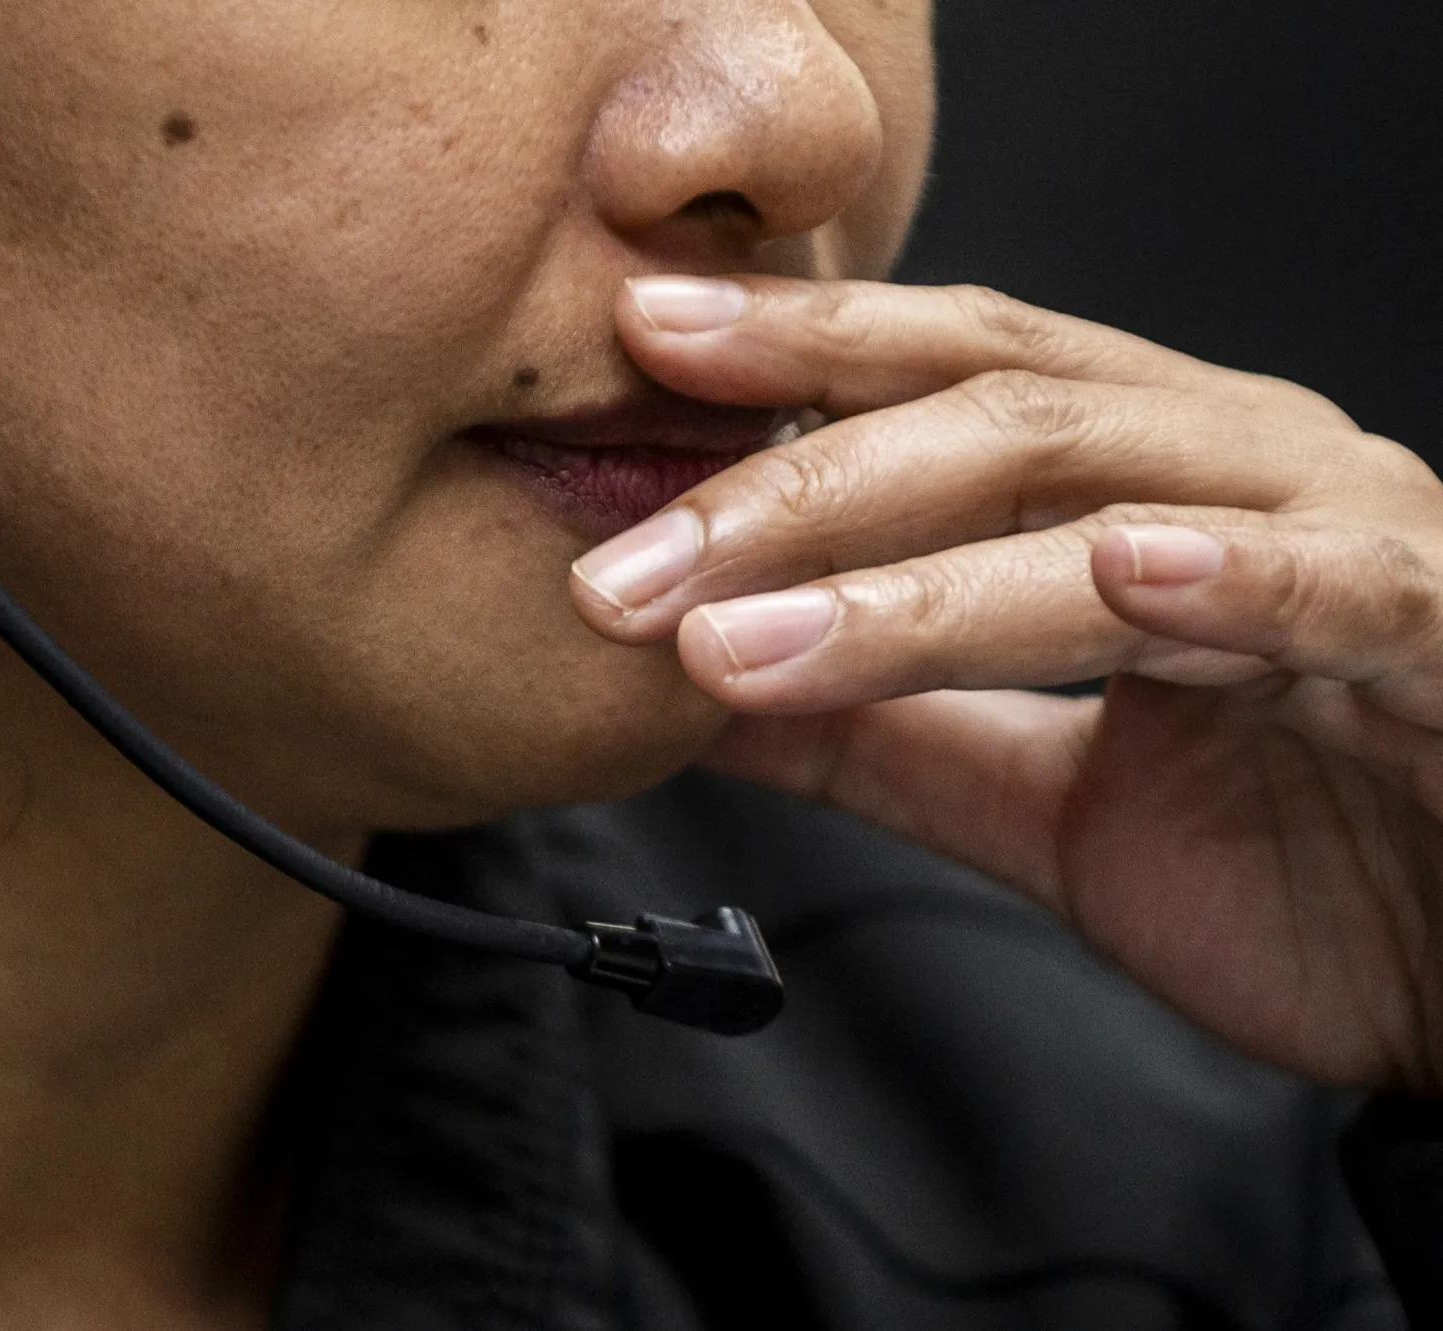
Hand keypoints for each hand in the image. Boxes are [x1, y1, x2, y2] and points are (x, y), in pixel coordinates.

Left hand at [572, 275, 1442, 1089]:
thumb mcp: (1042, 800)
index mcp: (1139, 479)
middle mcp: (1231, 470)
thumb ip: (885, 736)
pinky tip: (1118, 572)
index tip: (635, 350)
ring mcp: (1341, 537)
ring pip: (1100, 504)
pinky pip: (1324, 590)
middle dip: (785, 487)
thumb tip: (701, 682)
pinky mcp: (1439, 634)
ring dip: (904, 576)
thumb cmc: (1308, 861)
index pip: (942, 377)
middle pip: (986, 417)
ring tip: (739, 631)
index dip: (792, 351)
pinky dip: (1226, 576)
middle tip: (624, 565)